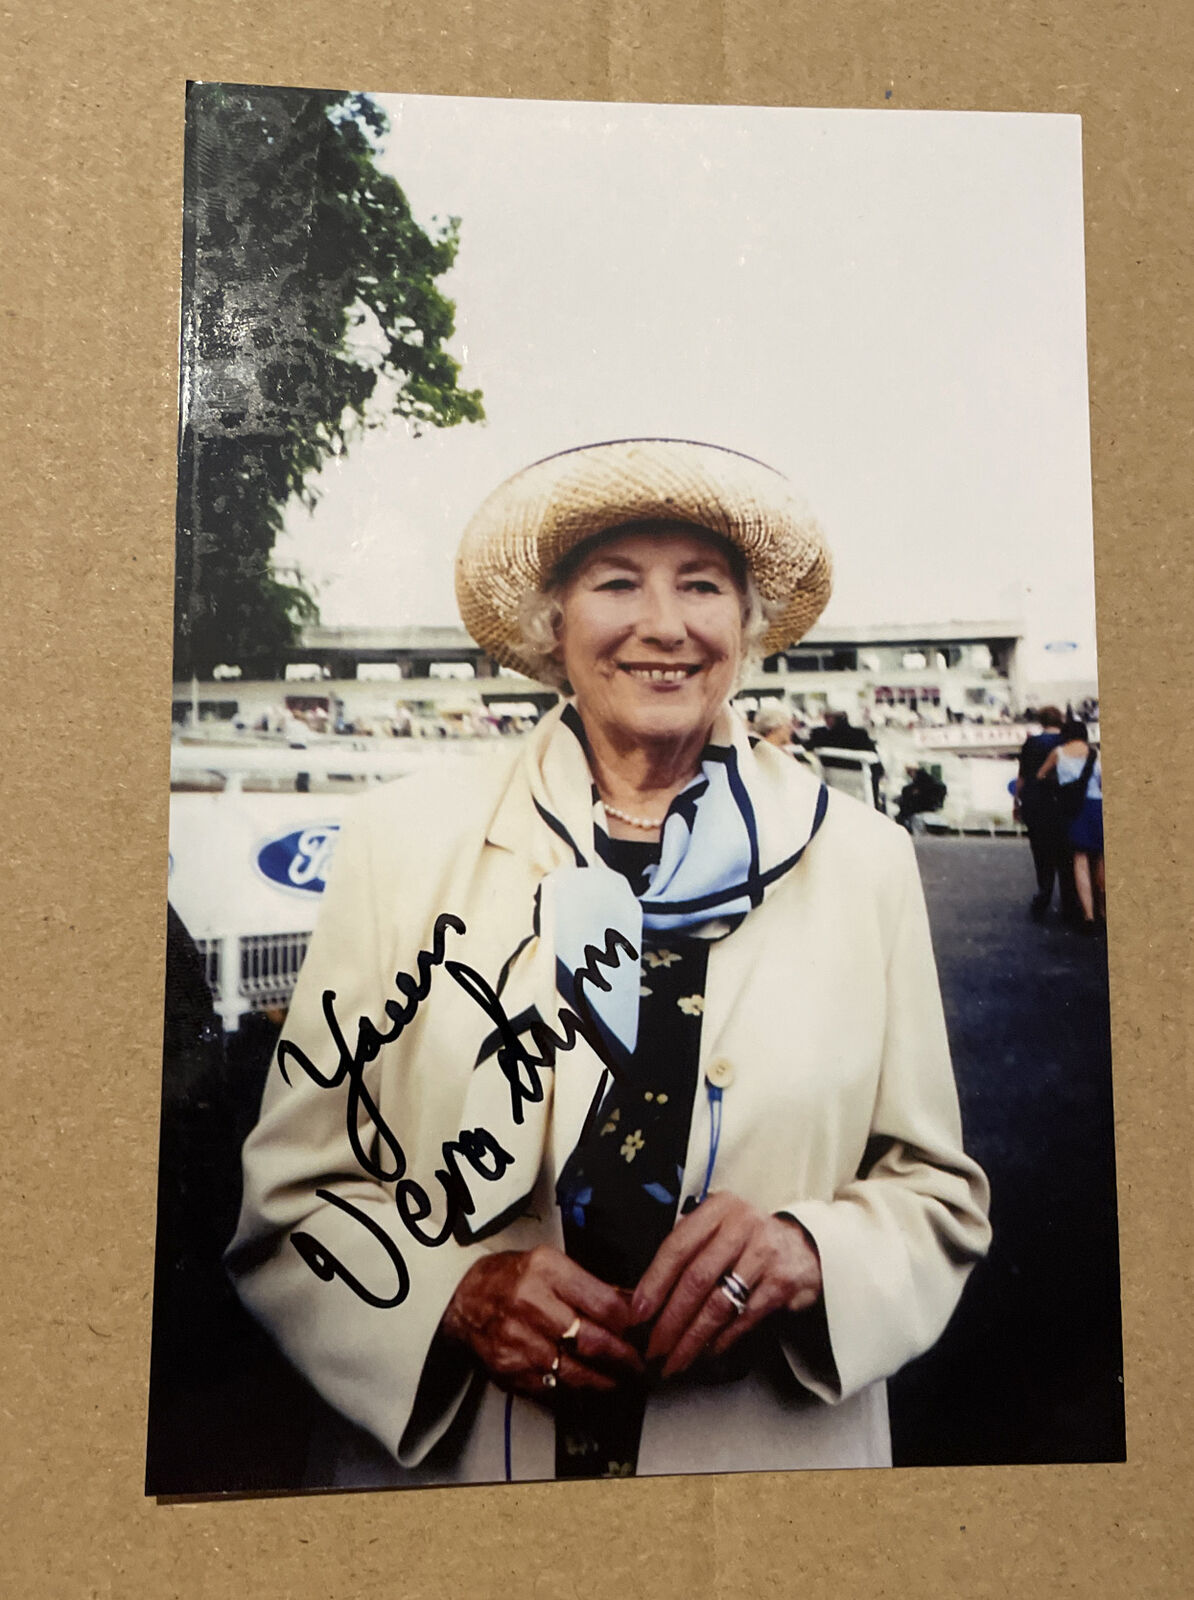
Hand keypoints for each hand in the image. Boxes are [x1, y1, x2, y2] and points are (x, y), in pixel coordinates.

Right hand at [440, 1246, 644, 1396]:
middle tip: (638, 1363)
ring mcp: (518, 1341)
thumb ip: (592, 1286)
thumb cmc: (510, 1278)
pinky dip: (574, 1391)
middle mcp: (531, 1304)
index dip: (629, 1322)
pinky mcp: (510, 1369)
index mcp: (546, 1271)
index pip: (603, 1303)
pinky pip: (552, 1388)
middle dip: (623, 1357)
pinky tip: (587, 1387)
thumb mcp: (551, 1264)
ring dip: (604, 1381)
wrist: (463, 1298)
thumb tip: (632, 1305)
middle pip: (591, 1340)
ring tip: (619, 1380)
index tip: (640, 1330)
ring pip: (575, 1371)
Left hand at [630, 1192, 821, 1379]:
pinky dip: (722, 1338)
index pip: (677, 1247)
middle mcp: (741, 1225)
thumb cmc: (747, 1241)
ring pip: (719, 1303)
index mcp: (717, 1209)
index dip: (654, 1283)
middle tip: (654, 1347)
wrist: (805, 1246)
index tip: (637, 1313)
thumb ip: (688, 1251)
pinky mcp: (782, 1281)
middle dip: (670, 1319)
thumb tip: (645, 1298)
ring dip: (693, 1337)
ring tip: (676, 1359)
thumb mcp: (718, 1229)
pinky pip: (745, 1316)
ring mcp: (765, 1252)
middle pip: (696, 1278)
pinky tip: (707, 1351)